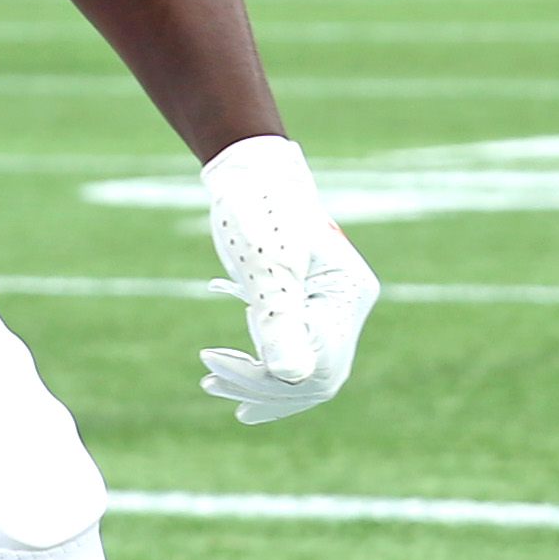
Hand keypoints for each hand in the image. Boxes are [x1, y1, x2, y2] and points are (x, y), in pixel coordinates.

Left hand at [197, 134, 378, 422]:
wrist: (248, 171)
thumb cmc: (257, 210)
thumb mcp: (265, 267)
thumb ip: (281, 321)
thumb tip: (292, 377)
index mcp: (349, 294)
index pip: (319, 366)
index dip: (268, 381)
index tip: (214, 369)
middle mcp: (346, 302)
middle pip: (316, 374)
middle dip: (262, 388)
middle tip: (209, 383)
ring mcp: (329, 302)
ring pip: (303, 365)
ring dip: (258, 381)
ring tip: (211, 381)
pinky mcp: (307, 299)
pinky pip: (293, 345)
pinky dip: (260, 360)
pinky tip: (226, 362)